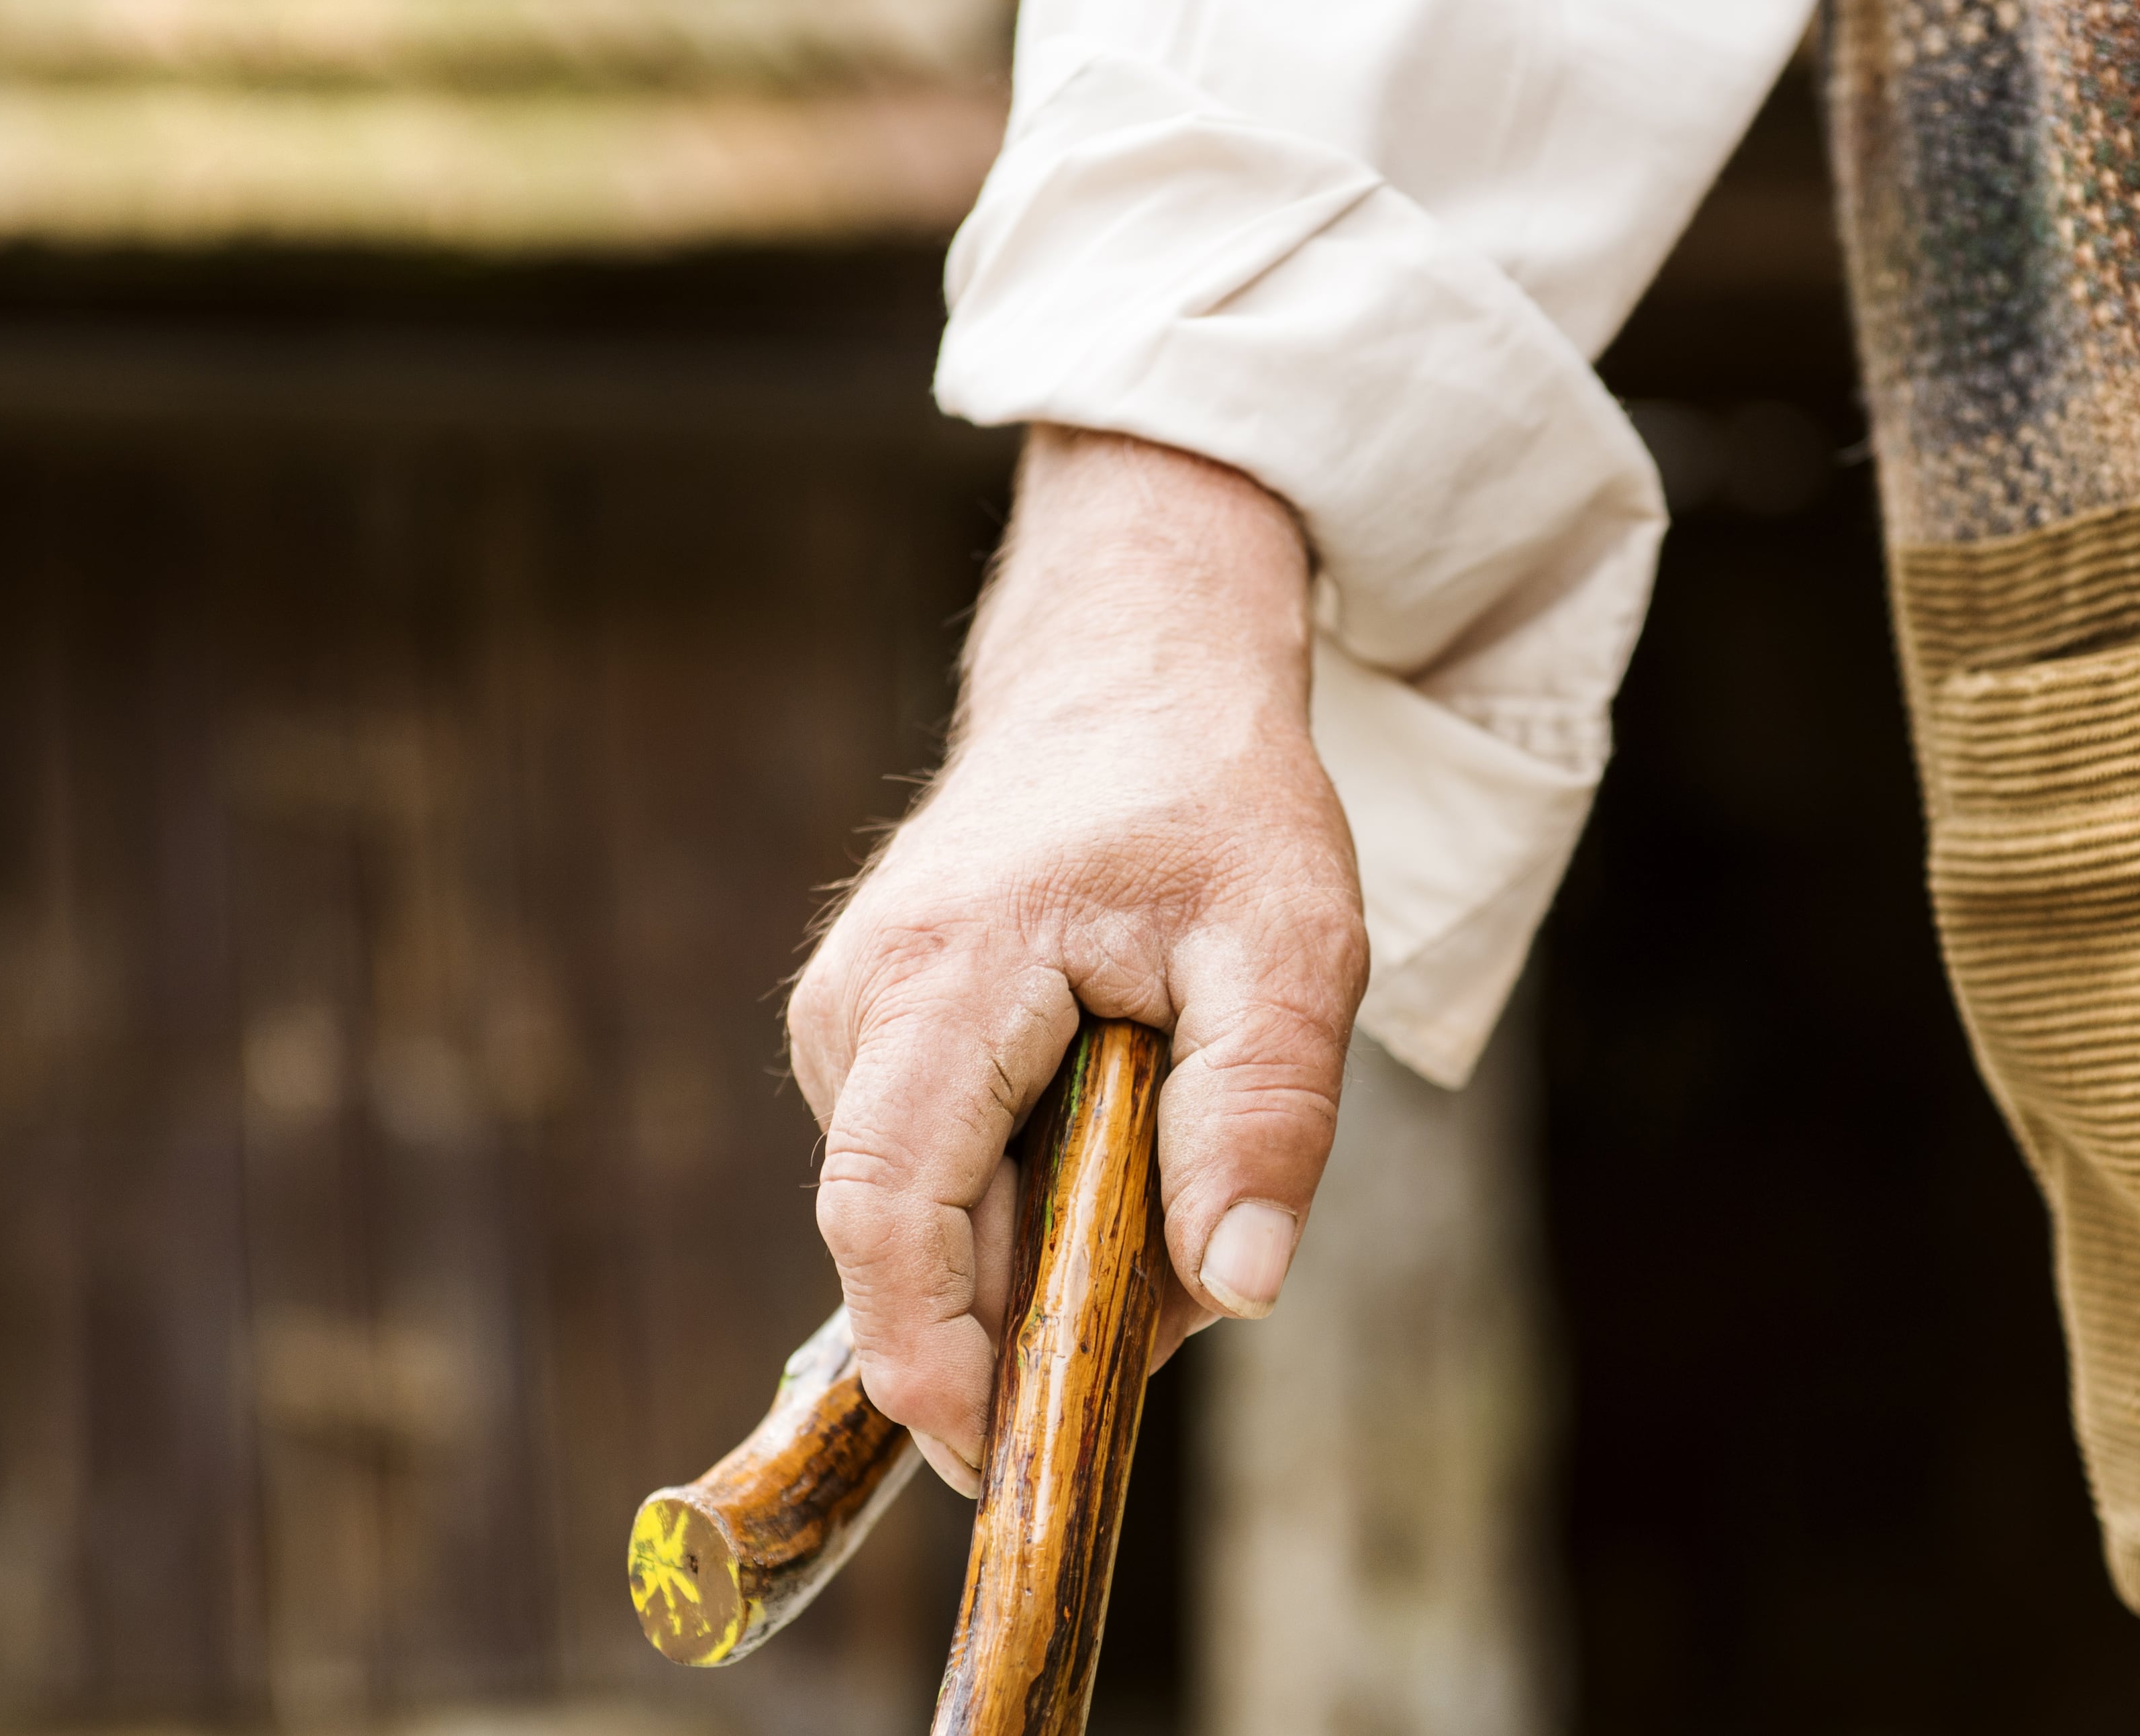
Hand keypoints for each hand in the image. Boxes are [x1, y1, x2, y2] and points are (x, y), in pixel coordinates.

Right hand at [789, 426, 1367, 1495]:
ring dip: (1040, 1247)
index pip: (887, 1213)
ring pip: (924, 1216)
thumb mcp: (1292, 941)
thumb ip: (1265, 1111)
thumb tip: (1236, 1290)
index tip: (999, 1457)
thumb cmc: (1212, 799)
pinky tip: (1109, 1130)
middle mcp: (855, 1008)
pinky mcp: (869, 1042)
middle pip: (907, 1239)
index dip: (929, 1359)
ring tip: (1160, 1158)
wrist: (1127, 681)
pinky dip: (1025, 1197)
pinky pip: (934, 1174)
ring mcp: (847, 1024)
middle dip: (1024, 1314)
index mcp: (938, 978)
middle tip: (1169, 1282)